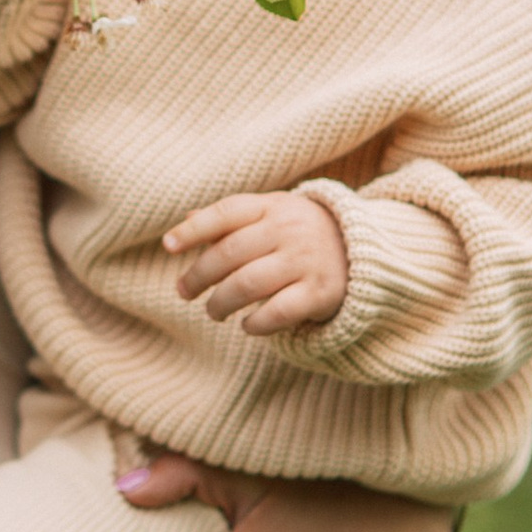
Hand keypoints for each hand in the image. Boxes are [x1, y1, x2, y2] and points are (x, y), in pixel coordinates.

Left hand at [163, 188, 347, 331]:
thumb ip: (230, 220)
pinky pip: (278, 312)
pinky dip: (256, 324)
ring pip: (248, 285)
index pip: (226, 213)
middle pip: (230, 253)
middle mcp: (289, 229)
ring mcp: (306, 261)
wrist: (363, 251)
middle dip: (199, 276)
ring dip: (221, 303)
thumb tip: (184, 222)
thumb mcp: (270, 214)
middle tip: (184, 291)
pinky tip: (247, 325)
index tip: (168, 246)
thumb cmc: (299, 233)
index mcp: (273, 205)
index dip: (193, 230)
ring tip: (213, 311)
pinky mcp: (321, 293)